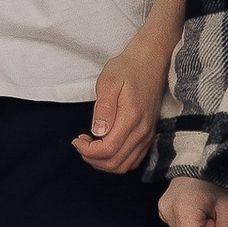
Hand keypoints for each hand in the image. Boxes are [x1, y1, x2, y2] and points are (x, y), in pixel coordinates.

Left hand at [75, 32, 169, 174]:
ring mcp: (148, 134)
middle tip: (81, 143)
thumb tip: (97, 133)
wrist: (151, 61)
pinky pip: (134, 159)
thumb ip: (103, 109)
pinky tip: (106, 146)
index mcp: (132, 118)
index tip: (76, 140)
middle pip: (116, 163)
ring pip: (125, 165)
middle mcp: (143, 131)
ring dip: (104, 162)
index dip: (88, 151)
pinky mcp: (149, 134)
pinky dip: (117, 160)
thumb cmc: (127, 68)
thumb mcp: (109, 81)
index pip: (108, 149)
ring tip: (91, 146)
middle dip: (93, 159)